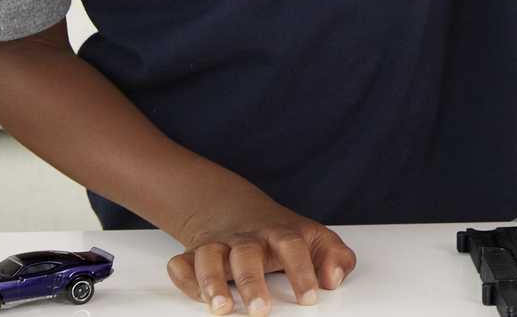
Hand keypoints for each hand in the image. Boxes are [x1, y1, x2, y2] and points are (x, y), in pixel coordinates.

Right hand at [165, 187, 355, 314]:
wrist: (232, 210)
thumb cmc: (279, 235)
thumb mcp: (314, 238)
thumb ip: (335, 256)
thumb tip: (335, 278)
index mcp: (280, 233)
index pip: (293, 246)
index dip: (302, 271)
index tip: (309, 298)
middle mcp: (247, 239)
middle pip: (247, 253)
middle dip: (252, 282)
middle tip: (260, 310)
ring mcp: (218, 245)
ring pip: (209, 256)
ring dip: (212, 282)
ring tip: (221, 308)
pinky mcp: (193, 255)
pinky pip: (181, 264)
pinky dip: (184, 278)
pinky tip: (195, 295)